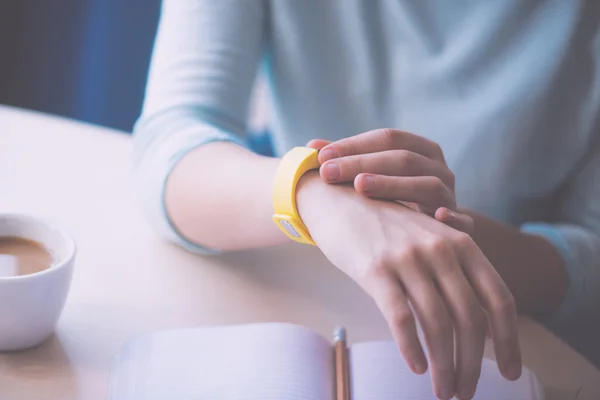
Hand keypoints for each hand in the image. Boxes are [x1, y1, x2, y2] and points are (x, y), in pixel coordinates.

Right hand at [297, 172, 520, 399]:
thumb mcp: (430, 240)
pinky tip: (414, 367)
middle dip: (473, 364)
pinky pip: (400, 318)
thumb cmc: (387, 228)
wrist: (341, 200)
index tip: (509, 373)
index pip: (499, 300)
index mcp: (462, 244)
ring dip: (444, 366)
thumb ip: (456, 273)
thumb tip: (478, 329)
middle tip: (465, 392)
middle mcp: (441, 250)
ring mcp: (409, 258)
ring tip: (443, 389)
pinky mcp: (376, 269)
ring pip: (438, 324)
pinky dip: (411, 348)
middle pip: (471, 319)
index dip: (508, 341)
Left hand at [307, 130, 472, 232]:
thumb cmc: (395, 199)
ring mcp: (450, 195)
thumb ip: (347, 160)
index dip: (354, 145)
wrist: (432, 231)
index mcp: (420, 150)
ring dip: (393, 184)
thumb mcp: (373, 177)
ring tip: (360, 187)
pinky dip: (452, 218)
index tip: (321, 157)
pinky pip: (462, 221)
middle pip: (403, 159)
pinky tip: (436, 217)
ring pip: (427, 184)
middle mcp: (438, 168)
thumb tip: (310, 146)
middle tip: (328, 173)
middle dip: (362, 163)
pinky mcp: (462, 224)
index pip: (388, 138)